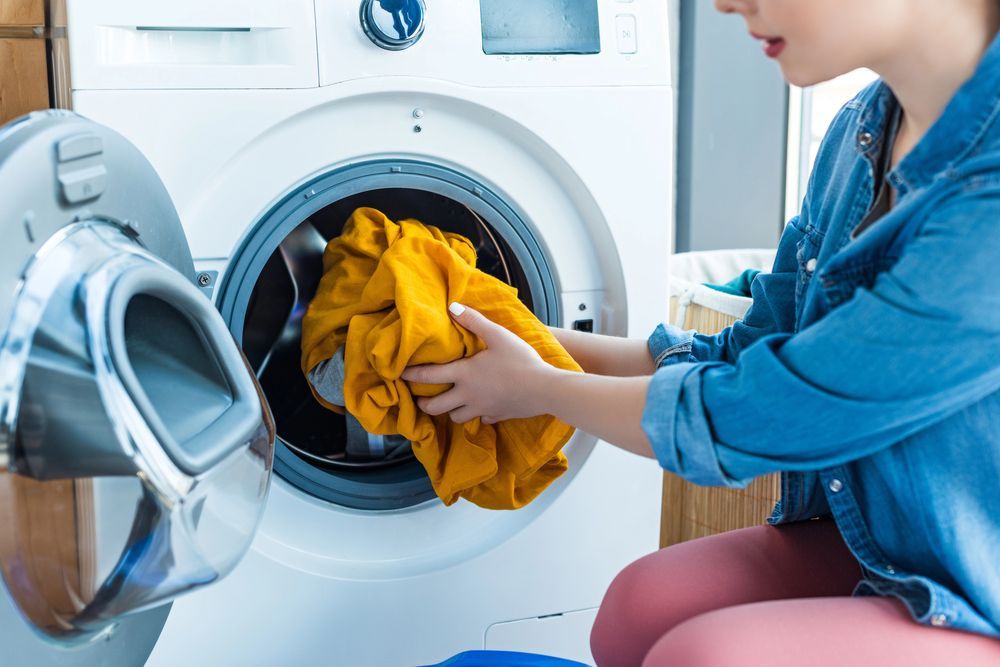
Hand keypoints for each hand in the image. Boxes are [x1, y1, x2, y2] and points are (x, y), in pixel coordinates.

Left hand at [401, 303, 557, 424]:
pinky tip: (481, 408)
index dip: (411, 375)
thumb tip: (452, 307)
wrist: (545, 389)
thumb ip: (474, 321)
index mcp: (464, 374)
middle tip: (419, 397)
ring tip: (448, 403)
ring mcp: (482, 408)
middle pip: (436, 406)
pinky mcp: (497, 416)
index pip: (428, 375)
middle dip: (424, 403)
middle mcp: (468, 395)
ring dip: (449, 411)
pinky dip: (477, 415)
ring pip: (456, 417)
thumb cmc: (520, 360)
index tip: (399, 374)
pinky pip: (481, 419)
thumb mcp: (497, 335)